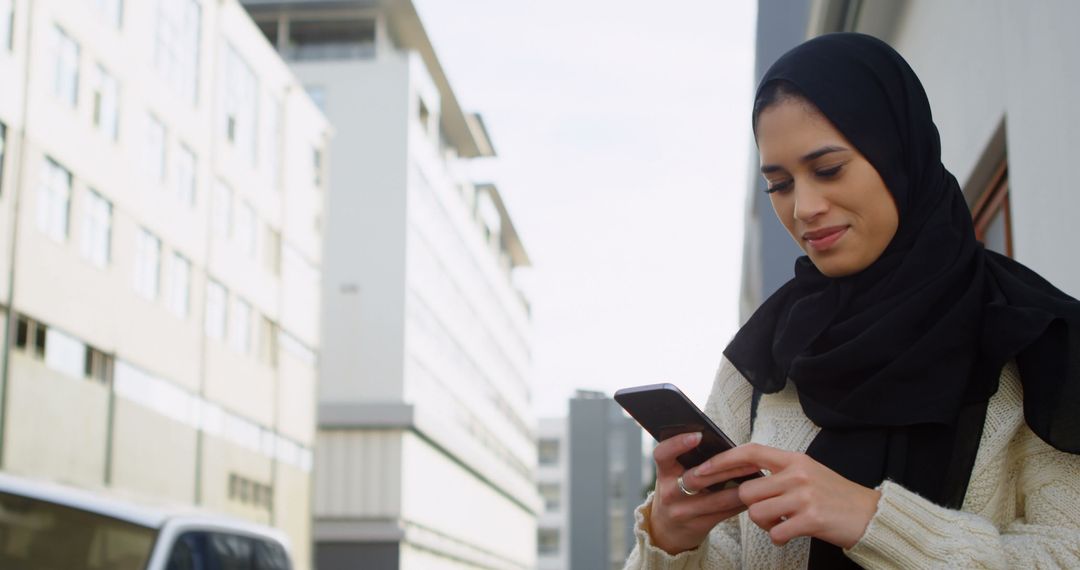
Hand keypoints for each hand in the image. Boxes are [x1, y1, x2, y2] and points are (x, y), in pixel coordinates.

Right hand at [647, 433, 762, 554]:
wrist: (667, 531)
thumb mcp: (673, 476)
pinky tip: (753, 494)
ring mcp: (683, 512)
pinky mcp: (698, 526)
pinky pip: (724, 513)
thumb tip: (724, 444)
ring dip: (740, 487)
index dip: (677, 443)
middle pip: (696, 478)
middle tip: (748, 458)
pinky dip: (740, 502)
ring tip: (757, 475)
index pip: (662, 454)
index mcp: (664, 473)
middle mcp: (669, 493)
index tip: (698, 435)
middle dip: (725, 467)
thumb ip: (689, 461)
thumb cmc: (676, 492)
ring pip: (716, 499)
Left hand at [687, 443, 880, 548]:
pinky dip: (779, 537)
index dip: (723, 460)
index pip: (750, 452)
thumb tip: (746, 476)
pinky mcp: (811, 519)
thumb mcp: (808, 473)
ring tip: (783, 522)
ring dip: (765, 523)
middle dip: (752, 506)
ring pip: (757, 513)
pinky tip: (791, 533)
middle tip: (770, 511)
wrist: (871, 515)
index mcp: (794, 459)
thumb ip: (780, 472)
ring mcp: (804, 496)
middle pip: (748, 490)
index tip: (703, 470)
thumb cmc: (835, 495)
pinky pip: (775, 532)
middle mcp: (797, 474)